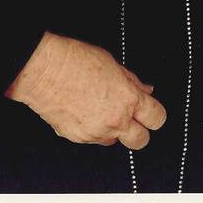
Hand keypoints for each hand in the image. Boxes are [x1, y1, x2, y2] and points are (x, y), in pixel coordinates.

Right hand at [5, 31, 165, 148]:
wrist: (45, 70)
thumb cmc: (76, 61)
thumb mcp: (113, 64)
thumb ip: (132, 82)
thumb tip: (145, 90)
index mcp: (128, 99)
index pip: (156, 118)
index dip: (155, 115)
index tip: (151, 111)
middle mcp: (115, 120)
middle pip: (141, 141)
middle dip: (139, 131)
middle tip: (132, 119)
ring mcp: (96, 132)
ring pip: (114, 141)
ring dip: (114, 130)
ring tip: (101, 108)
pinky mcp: (78, 138)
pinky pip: (93, 139)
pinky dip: (93, 129)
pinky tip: (84, 110)